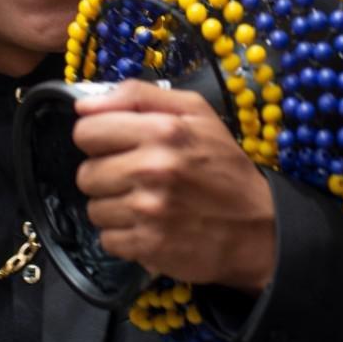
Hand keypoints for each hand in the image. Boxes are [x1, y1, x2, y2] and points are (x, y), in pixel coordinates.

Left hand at [74, 81, 277, 293]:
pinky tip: (148, 227)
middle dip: (106, 175)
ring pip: (94, 209)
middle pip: (85, 174)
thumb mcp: (194, 112)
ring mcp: (148, 211)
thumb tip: (83, 106)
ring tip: (145, 204)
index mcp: (162, 131)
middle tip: (136, 178)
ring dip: (114, 207)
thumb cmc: (223, 165)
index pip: (86, 132)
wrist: (259, 227)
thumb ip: (138, 95)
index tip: (116, 146)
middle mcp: (152, 169)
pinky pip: (108, 239)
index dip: (98, 139)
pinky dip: (124, 236)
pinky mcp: (148, 246)